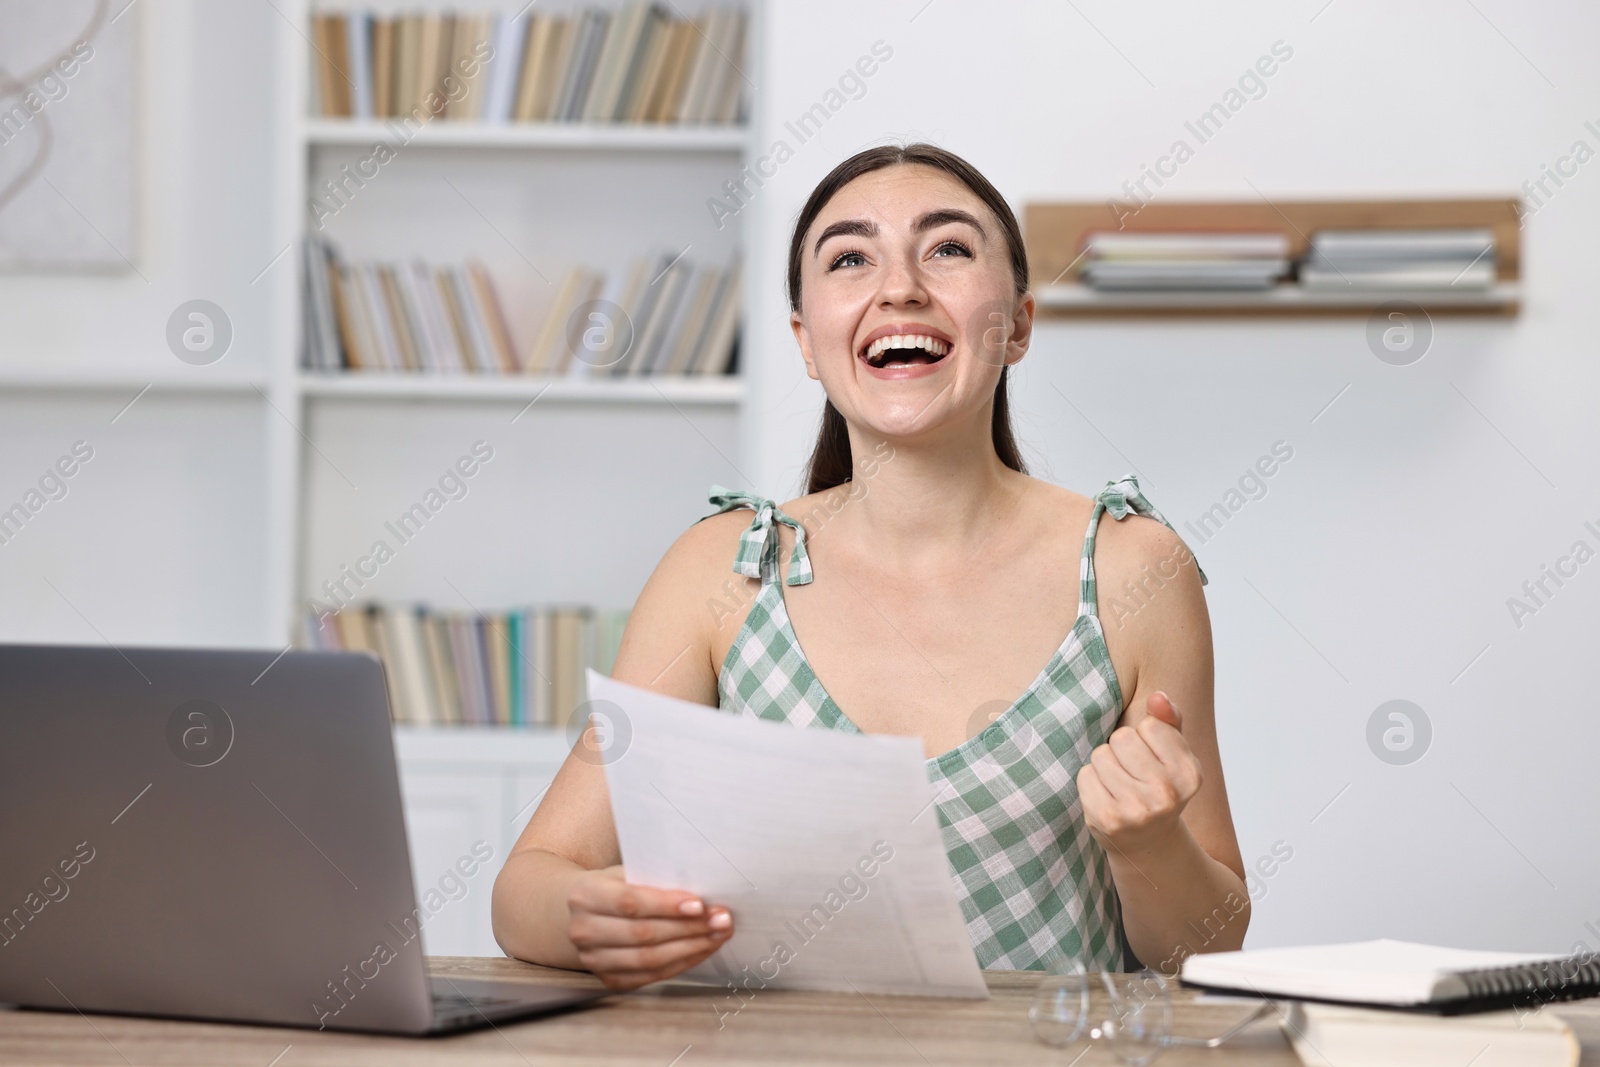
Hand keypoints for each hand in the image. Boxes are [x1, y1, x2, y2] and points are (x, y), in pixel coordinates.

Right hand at [566, 865, 733, 989]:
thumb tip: (702, 891)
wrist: (583, 912)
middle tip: (722, 919)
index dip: (666, 905)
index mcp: (585, 895)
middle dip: (689, 928)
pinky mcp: (610, 979)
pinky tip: (702, 949)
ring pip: (649, 959)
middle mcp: (583, 930)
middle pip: (643, 934)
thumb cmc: (614, 886)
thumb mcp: (627, 872)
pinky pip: (652, 975)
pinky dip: (682, 963)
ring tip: (718, 934)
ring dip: (691, 948)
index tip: (699, 904)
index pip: (630, 903)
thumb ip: (655, 880)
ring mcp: (594, 960)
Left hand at [1076, 691, 1202, 854]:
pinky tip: (1107, 797)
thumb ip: (1168, 721)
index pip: (1150, 725)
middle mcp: (1167, 793)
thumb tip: (1158, 696)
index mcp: (1189, 773)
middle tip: (1132, 773)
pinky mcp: (1107, 818)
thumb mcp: (1174, 754)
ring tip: (1119, 785)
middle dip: (1121, 749)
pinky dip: (1091, 782)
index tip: (1153, 759)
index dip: (1145, 737)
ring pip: (1101, 754)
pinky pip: (1086, 775)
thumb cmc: (1159, 787)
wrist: (1149, 843)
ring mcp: (1136, 809)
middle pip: (1122, 737)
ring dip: (1104, 765)